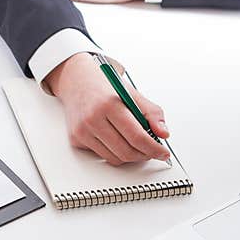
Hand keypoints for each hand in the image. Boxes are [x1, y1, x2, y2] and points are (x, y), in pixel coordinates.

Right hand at [45, 53, 169, 165]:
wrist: (77, 80)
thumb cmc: (105, 87)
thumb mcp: (132, 94)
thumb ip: (152, 113)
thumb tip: (163, 134)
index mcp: (110, 104)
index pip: (136, 136)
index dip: (153, 148)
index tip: (163, 152)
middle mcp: (93, 118)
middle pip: (126, 151)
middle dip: (144, 155)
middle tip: (152, 152)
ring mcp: (82, 131)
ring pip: (114, 158)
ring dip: (130, 156)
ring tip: (136, 146)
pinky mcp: (76, 139)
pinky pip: (102, 155)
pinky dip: (114, 152)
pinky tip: (116, 140)